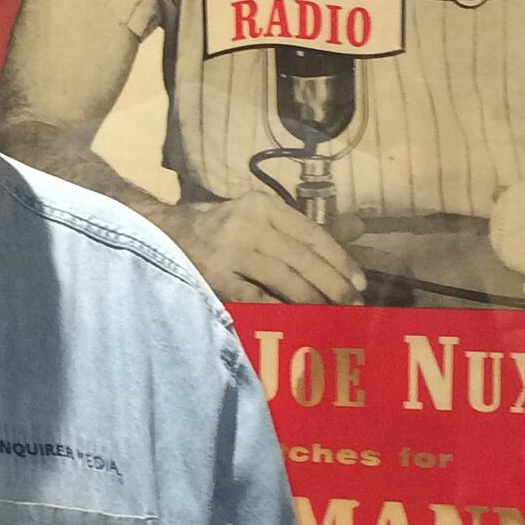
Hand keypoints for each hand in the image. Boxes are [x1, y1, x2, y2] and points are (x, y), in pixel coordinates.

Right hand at [159, 192, 365, 304]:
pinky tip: (296, 318)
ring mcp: (230, 252)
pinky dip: (280, 309)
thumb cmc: (221, 228)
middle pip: (302, 258)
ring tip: (331, 314)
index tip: (360, 282)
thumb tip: (354, 236)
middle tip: (353, 305)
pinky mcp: (217, 278)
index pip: (312, 233)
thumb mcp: (257, 215)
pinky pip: (257, 298)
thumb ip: (296, 229)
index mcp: (263, 205)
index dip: (339, 259)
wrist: (164, 234)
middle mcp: (248, 224)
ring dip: (313, 300)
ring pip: (285, 279)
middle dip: (333, 284)